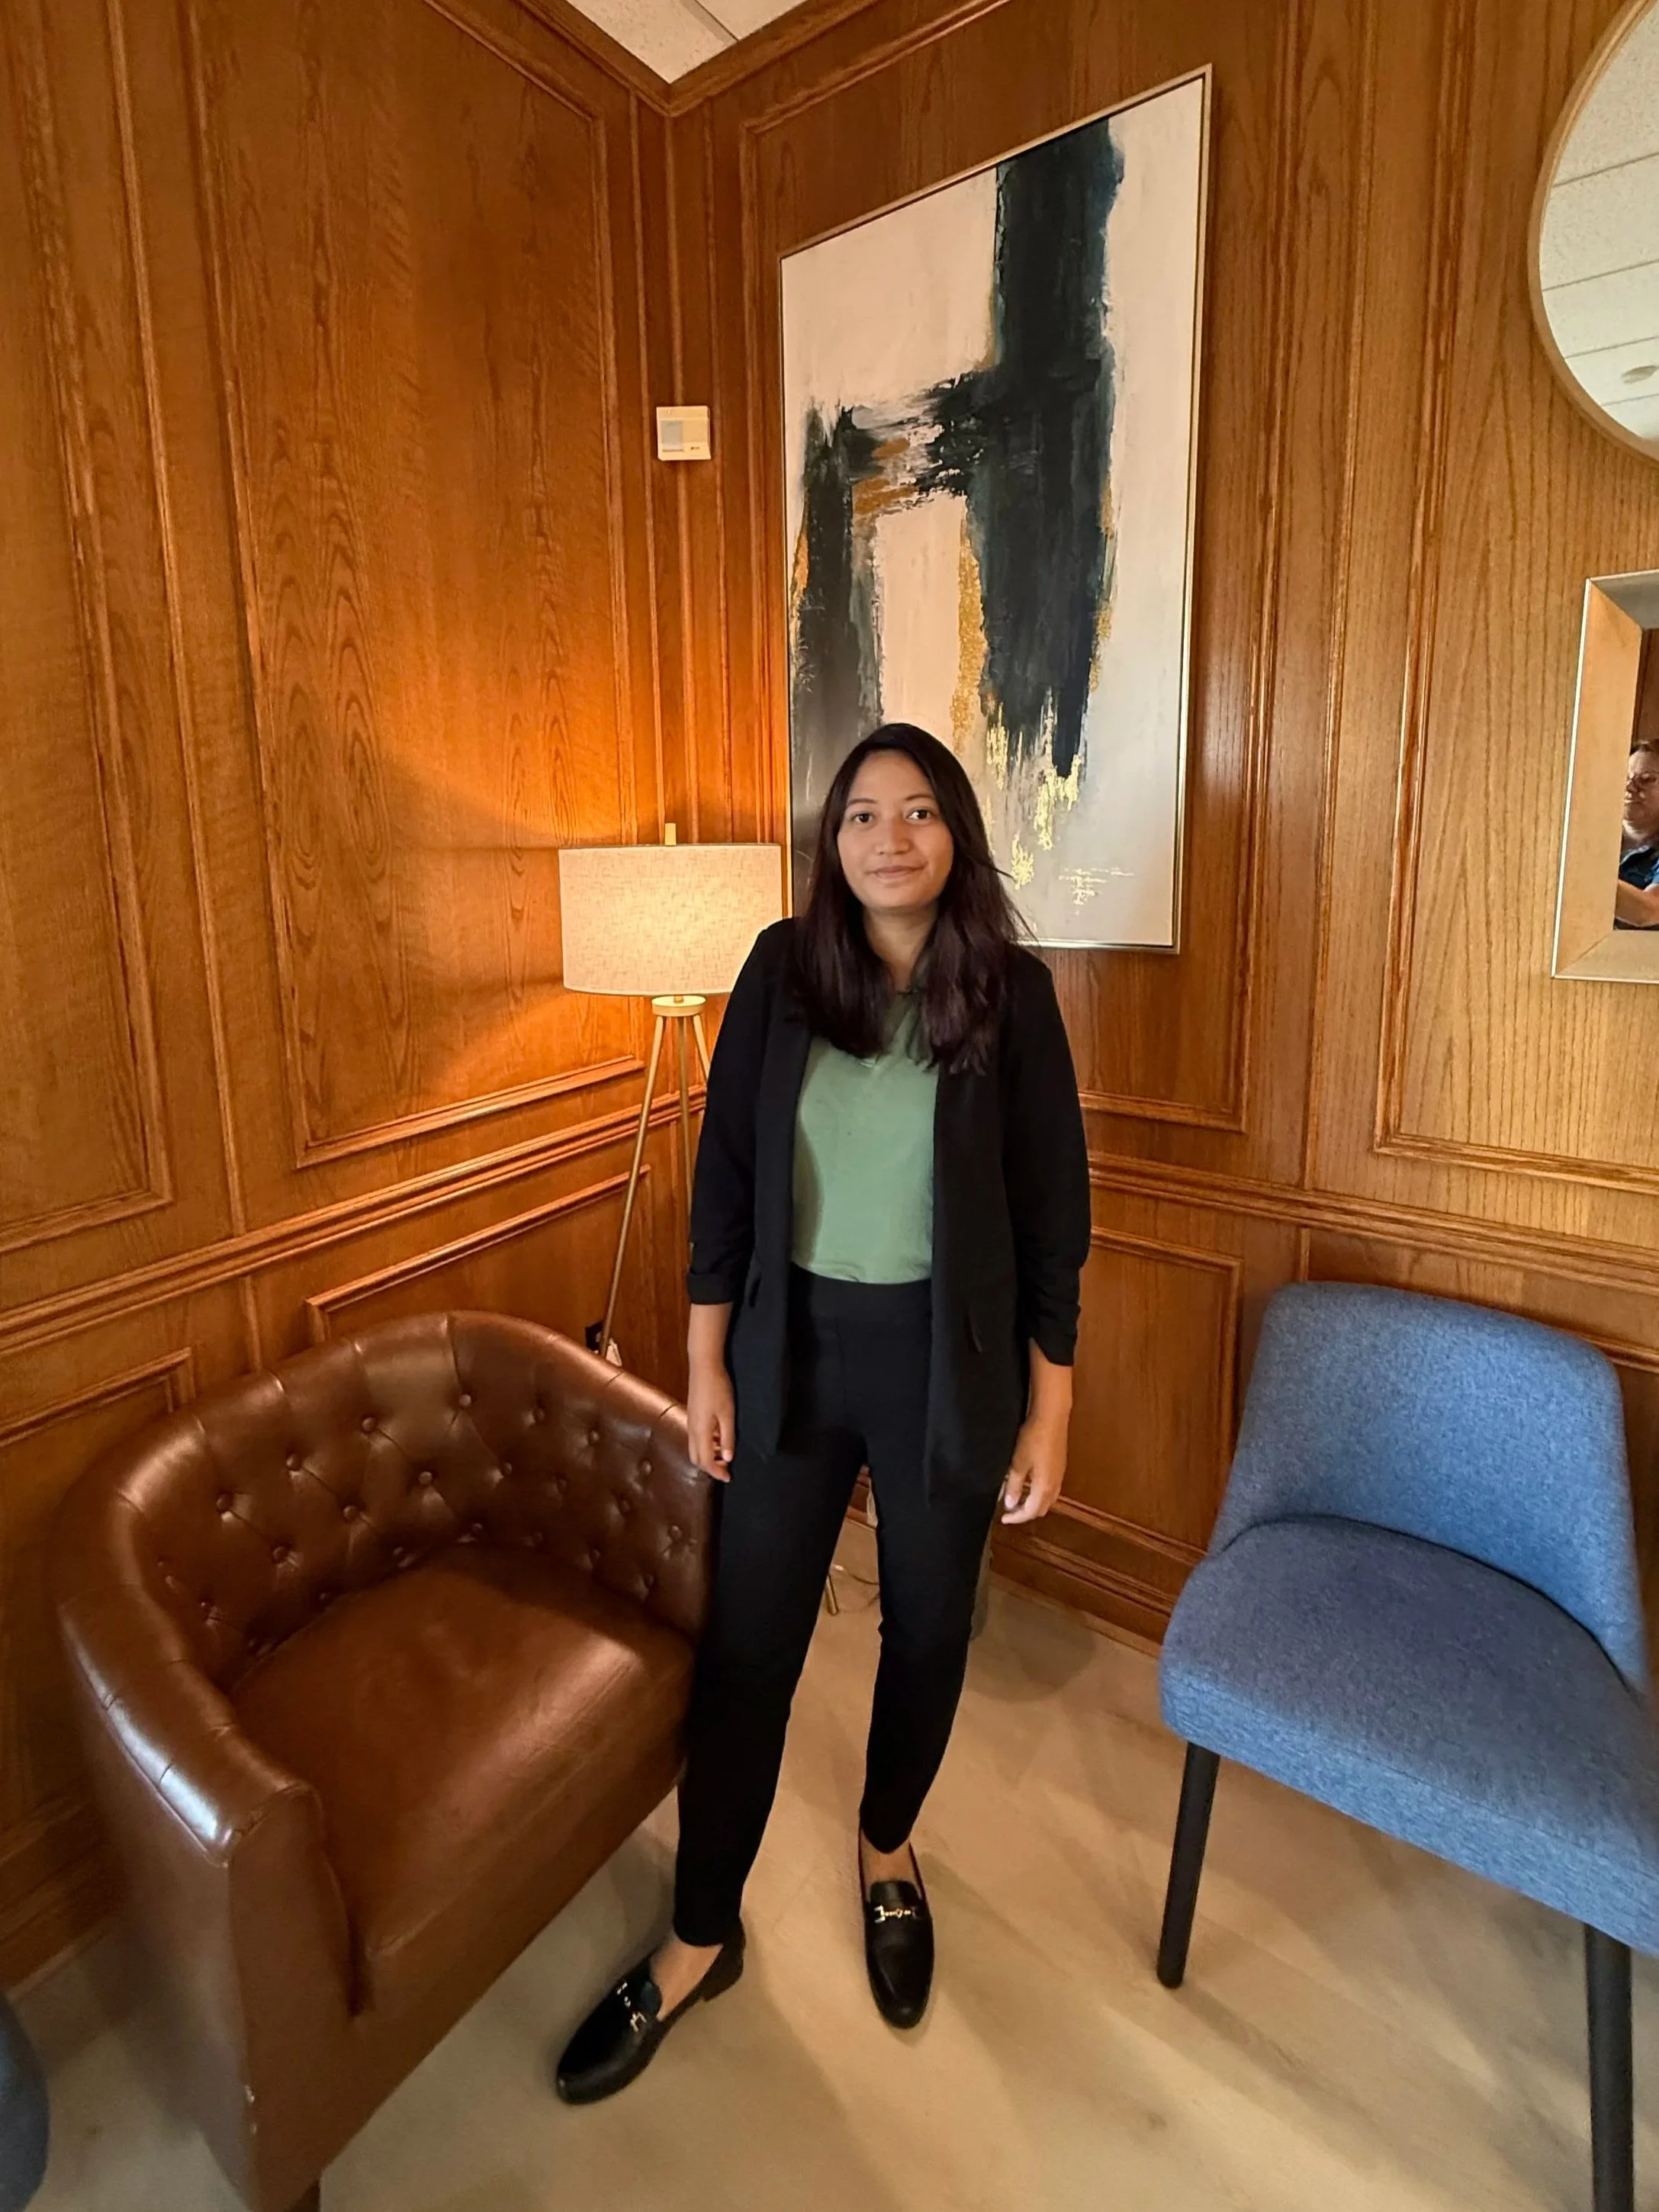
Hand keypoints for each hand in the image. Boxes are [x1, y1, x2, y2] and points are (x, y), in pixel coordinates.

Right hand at [687, 1362, 735, 1481]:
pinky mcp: (692, 1414)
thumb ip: (727, 1437)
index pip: (705, 1461)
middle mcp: (692, 1429)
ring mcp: (690, 1421)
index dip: (716, 1472)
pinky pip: (695, 1438)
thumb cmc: (718, 1387)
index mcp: (700, 1431)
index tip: (728, 1477)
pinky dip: (705, 1445)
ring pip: (694, 1448)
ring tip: (724, 1455)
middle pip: (696, 1458)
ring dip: (708, 1456)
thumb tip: (728, 1458)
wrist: (704, 1365)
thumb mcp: (728, 1414)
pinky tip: (718, 1439)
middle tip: (726, 1469)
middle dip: (710, 1467)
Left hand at [1000, 1415, 1065, 1522]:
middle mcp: (1055, 1484)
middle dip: (1026, 1514)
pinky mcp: (1060, 1466)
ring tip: (1019, 1501)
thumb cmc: (1033, 1438)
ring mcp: (1060, 1475)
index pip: (1031, 1511)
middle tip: (1011, 1512)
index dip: (1017, 1518)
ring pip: (1048, 1499)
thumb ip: (1014, 1485)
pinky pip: (1051, 1489)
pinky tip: (1030, 1486)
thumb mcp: (1018, 1463)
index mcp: (1044, 1486)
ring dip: (1034, 1504)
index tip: (1004, 1518)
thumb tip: (1010, 1505)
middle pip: (1042, 1508)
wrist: (1052, 1416)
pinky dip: (1040, 1494)